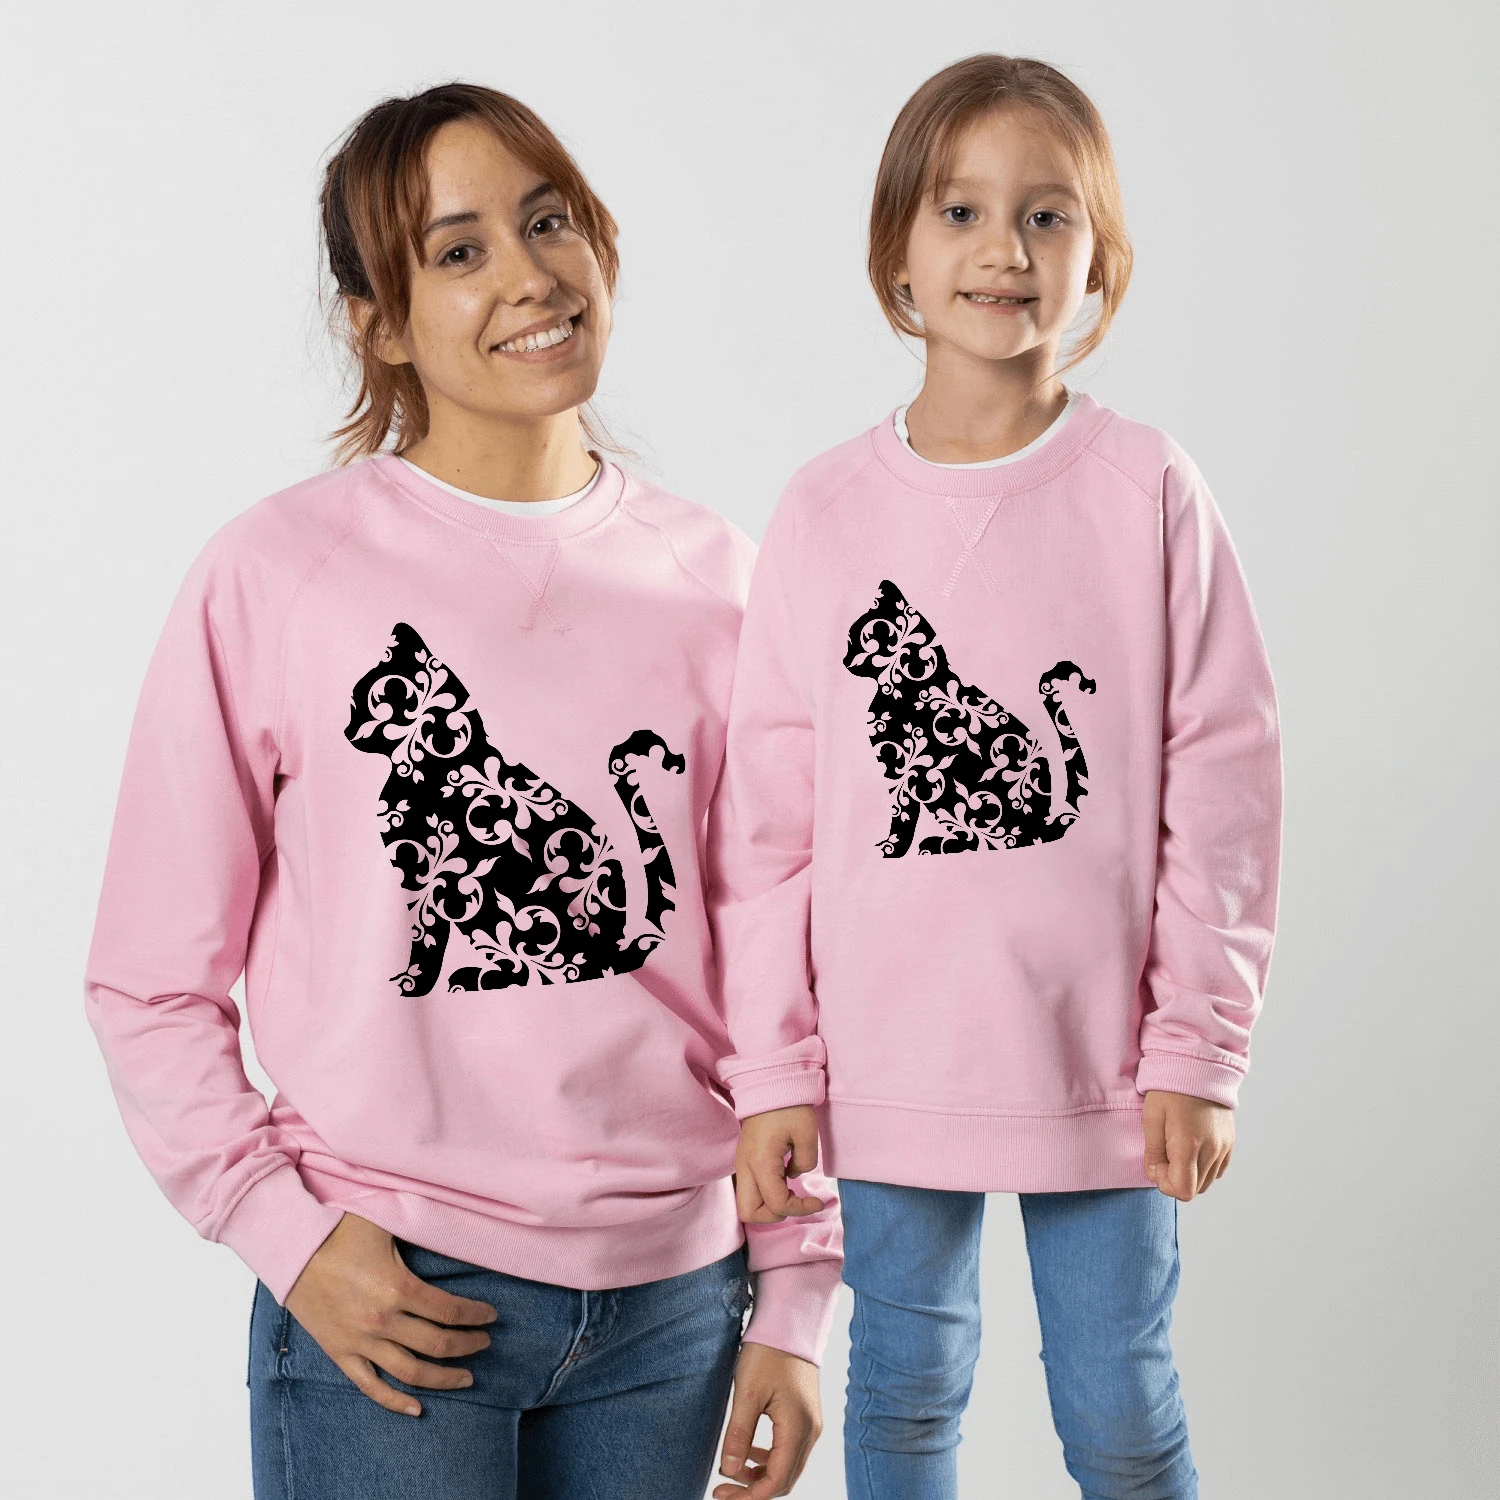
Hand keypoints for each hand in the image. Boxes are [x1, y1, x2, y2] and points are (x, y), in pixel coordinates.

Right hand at [283, 1212, 496, 1415]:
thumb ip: (419, 1229)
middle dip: (468, 1345)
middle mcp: (382, 1321)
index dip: (476, 1315)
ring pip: (410, 1372)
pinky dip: (394, 1401)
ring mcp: (360, 1341)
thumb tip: (452, 1226)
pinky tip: (417, 1409)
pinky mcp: (340, 1353)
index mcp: (398, 1288)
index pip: (450, 1311)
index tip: (492, 1316)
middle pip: (437, 1344)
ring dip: (443, 1378)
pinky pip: (371, 1386)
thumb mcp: (386, 1223)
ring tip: (467, 1377)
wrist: (291, 1248)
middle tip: (485, 1343)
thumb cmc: (339, 1229)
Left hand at [714, 1340, 821, 1497]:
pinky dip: (768, 1459)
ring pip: (786, 1466)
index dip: (748, 1496)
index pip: (776, 1481)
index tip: (720, 1493)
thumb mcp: (747, 1393)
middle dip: (752, 1491)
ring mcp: (810, 1424)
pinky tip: (748, 1452)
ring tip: (731, 1471)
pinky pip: (788, 1450)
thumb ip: (739, 1434)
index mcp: (798, 1429)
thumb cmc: (769, 1352)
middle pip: (784, 1480)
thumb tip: (728, 1470)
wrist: (790, 1322)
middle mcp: (810, 1431)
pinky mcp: (804, 1416)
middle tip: (721, 1489)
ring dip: (760, 1476)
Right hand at [734, 1107, 825, 1222]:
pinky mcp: (744, 1160)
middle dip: (774, 1215)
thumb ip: (806, 1163)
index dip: (800, 1209)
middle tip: (795, 1201)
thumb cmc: (789, 1105)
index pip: (776, 1205)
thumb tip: (794, 1175)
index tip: (819, 1201)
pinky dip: (766, 1195)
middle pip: (749, 1213)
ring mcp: (741, 1164)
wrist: (768, 1083)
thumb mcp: (808, 1134)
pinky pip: (751, 1189)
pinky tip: (785, 1181)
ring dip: (769, 1206)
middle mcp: (745, 1167)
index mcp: (761, 1162)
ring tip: (792, 1192)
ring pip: (747, 1204)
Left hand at [1142, 1090, 1234, 1200]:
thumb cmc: (1169, 1090)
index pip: (1183, 1190)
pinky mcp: (1230, 1142)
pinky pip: (1218, 1169)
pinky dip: (1203, 1167)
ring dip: (1190, 1174)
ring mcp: (1224, 1147)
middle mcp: (1212, 1150)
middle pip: (1195, 1189)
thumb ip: (1153, 1151)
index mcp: (1190, 1144)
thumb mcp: (1151, 1118)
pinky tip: (1191, 1147)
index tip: (1157, 1163)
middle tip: (1165, 1154)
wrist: (1196, 1066)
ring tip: (1177, 1148)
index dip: (1165, 1183)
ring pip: (1207, 1182)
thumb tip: (1155, 1174)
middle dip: (1176, 1179)